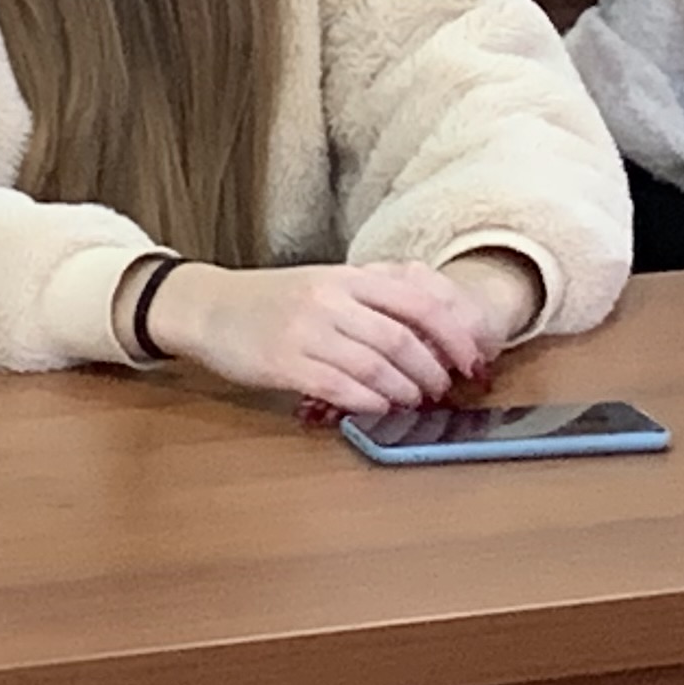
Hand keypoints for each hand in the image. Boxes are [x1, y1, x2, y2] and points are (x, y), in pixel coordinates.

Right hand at [144, 259, 503, 417]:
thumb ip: (375, 293)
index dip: (456, 333)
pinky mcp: (284, 363)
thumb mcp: (327, 281)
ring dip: (405, 391)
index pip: (421, 300)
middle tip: (444, 388)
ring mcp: (307, 331)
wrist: (210, 307)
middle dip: (433, 370)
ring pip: (376, 367)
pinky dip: (368, 402)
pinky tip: (379, 408)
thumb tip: (436, 318)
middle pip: (404, 339)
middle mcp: (332, 299)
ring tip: (415, 401)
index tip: (473, 358)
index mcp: (349, 276)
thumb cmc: (274, 300)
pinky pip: (339, 387)